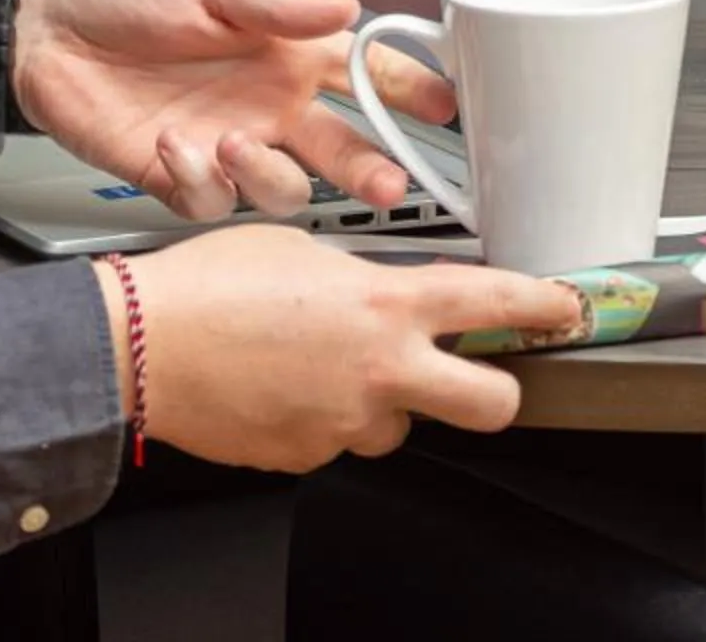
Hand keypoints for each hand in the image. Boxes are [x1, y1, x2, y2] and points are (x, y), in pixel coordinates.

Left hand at [10, 0, 457, 218]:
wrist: (42, 28)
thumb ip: (275, 4)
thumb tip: (346, 6)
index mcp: (283, 49)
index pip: (363, 71)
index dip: (408, 88)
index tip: (447, 105)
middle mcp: (265, 103)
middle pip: (343, 148)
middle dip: (373, 168)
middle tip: (387, 182)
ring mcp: (226, 144)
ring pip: (284, 190)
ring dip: (270, 176)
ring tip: (234, 142)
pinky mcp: (179, 176)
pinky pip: (213, 204)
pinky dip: (200, 183)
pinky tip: (174, 148)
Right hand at [97, 227, 583, 470]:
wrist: (139, 346)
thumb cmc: (205, 288)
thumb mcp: (298, 248)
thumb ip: (357, 274)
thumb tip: (375, 291)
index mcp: (383, 304)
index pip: (496, 303)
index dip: (546, 306)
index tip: (566, 307)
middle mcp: (380, 369)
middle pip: (492, 404)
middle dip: (494, 389)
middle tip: (476, 372)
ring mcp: (348, 422)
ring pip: (398, 424)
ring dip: (381, 401)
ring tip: (321, 365)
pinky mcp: (310, 456)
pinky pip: (337, 439)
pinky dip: (322, 417)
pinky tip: (282, 385)